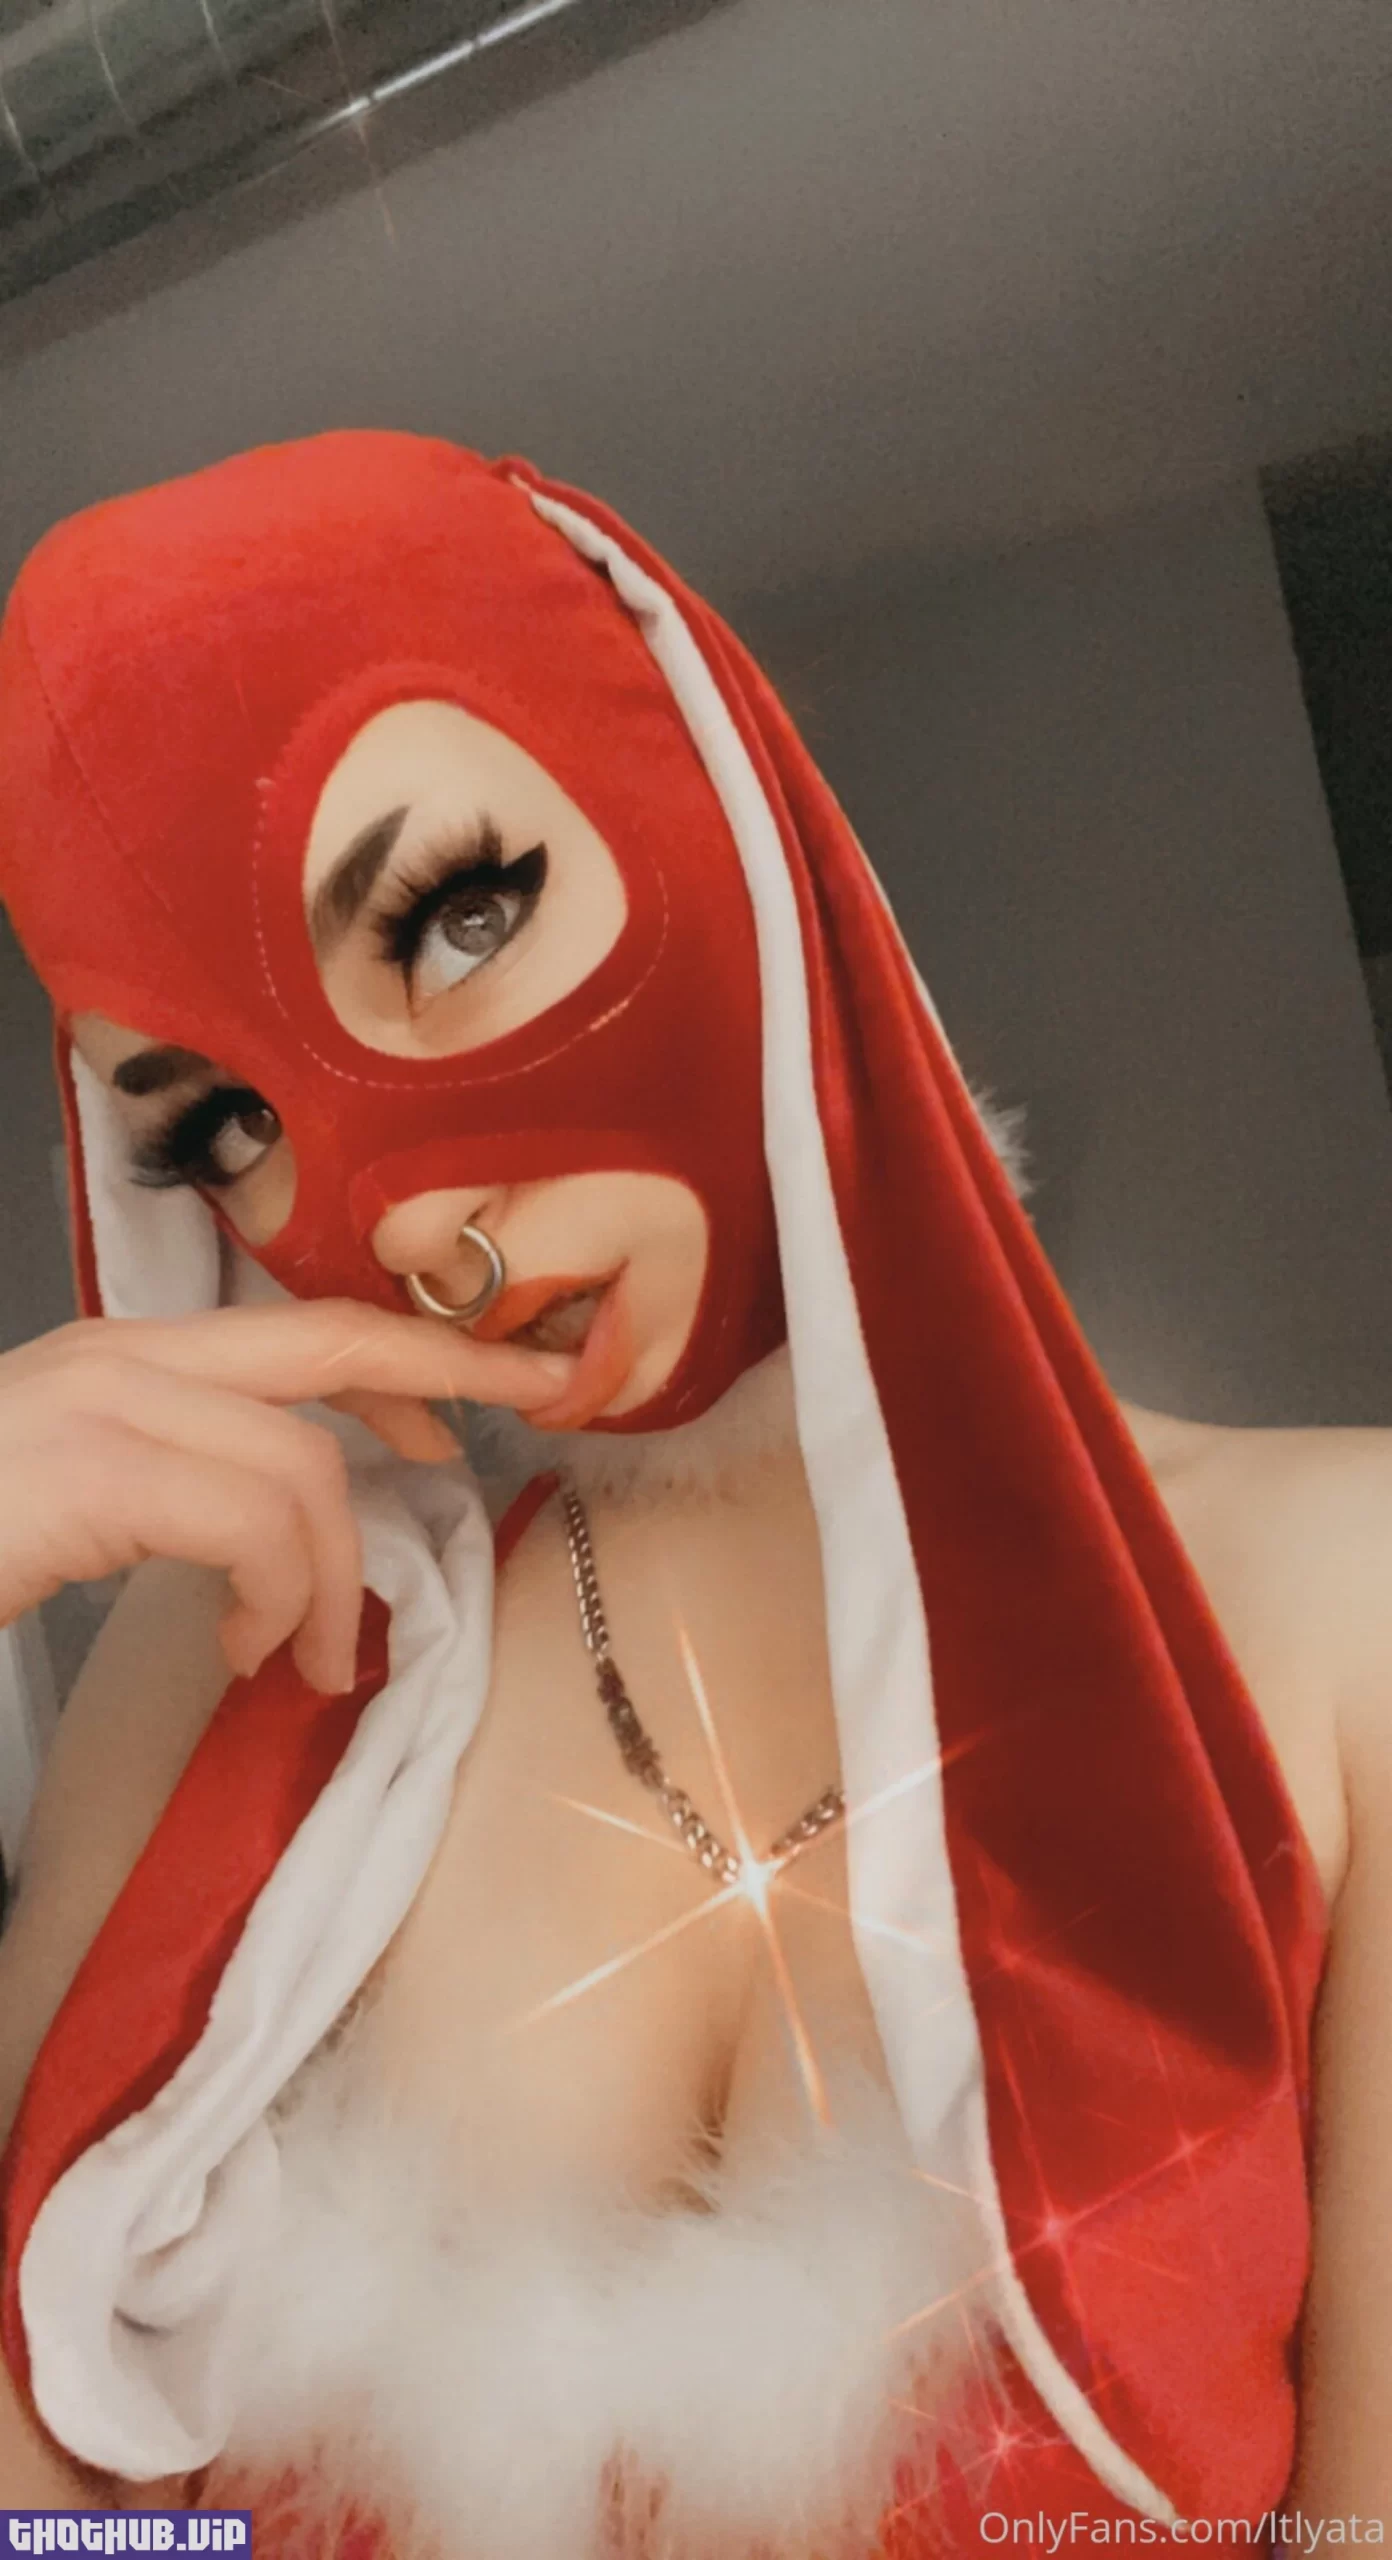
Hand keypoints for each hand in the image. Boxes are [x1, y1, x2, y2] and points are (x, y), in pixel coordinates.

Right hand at [0, 1301, 572, 1694]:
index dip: (404, 1358)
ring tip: (316, 1656)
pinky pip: (252, 1525)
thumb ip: (179, 1492)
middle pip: (325, 1342)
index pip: (296, 1329)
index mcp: (122, 1358)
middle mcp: (117, 1357)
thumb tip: (287, 1543)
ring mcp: (100, 1404)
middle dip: (445, 1376)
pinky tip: (243, 1652)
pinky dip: (277, 1599)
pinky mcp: (89, 1471)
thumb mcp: (80, 1504)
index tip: (484, 1404)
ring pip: (299, 1466)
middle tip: (535, 1407)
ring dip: (334, 1578)